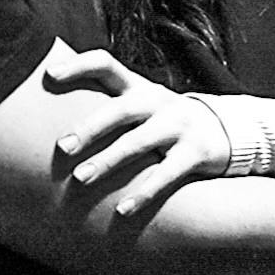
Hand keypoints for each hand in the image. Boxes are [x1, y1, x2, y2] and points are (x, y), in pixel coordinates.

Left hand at [36, 44, 253, 231]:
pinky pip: (167, 175)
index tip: (48, 76)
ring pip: (139, 142)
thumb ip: (106, 108)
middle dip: (89, 128)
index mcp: (138, 87)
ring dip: (108, 161)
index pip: (106, 64)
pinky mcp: (196, 153)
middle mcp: (157, 101)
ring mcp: (179, 125)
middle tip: (61, 147)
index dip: (78, 66)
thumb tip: (46, 117)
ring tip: (80, 179)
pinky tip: (122, 210)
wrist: (227, 132)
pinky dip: (144, 192)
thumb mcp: (141, 106)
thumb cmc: (165, 122)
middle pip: (120, 109)